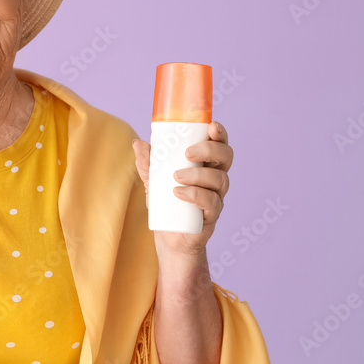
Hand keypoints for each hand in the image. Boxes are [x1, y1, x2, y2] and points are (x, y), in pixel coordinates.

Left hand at [131, 121, 231, 256]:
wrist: (169, 237)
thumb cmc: (167, 204)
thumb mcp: (153, 181)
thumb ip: (148, 164)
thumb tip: (138, 143)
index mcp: (206, 165)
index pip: (219, 145)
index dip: (220, 134)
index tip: (211, 126)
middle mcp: (216, 178)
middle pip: (225, 157)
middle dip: (210, 150)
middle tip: (188, 153)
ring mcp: (216, 197)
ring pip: (219, 179)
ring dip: (198, 174)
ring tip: (176, 177)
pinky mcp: (212, 215)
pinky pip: (212, 202)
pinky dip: (195, 195)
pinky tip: (178, 193)